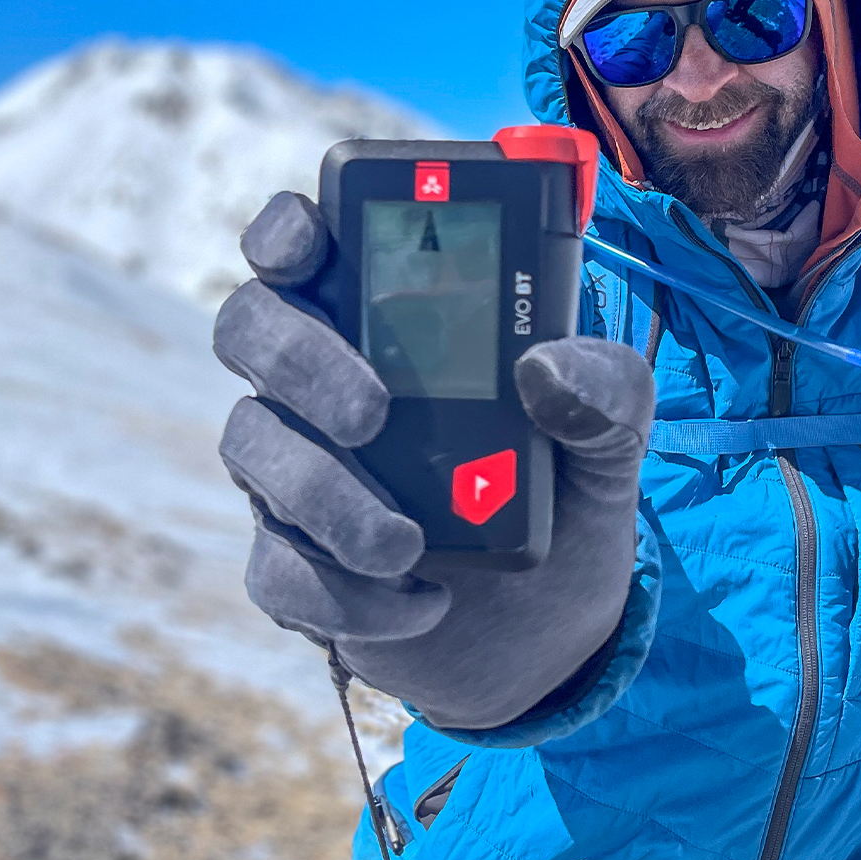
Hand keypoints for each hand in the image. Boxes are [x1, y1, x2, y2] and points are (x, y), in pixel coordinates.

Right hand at [214, 192, 655, 731]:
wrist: (548, 629)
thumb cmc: (561, 499)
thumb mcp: (610, 439)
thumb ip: (608, 388)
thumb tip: (548, 367)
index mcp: (385, 317)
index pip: (302, 242)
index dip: (286, 230)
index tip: (310, 243)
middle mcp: (319, 381)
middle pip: (250, 327)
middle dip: (298, 361)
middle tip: (373, 411)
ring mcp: (293, 471)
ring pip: (252, 448)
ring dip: (324, 497)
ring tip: (408, 543)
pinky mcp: (294, 562)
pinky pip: (276, 569)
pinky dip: (346, 594)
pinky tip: (420, 602)